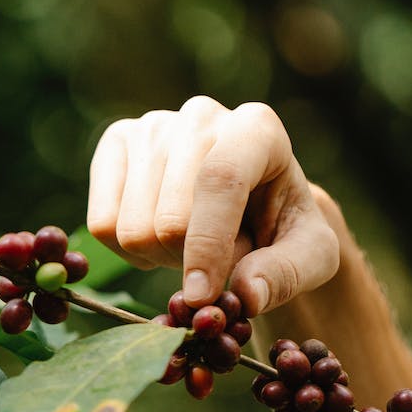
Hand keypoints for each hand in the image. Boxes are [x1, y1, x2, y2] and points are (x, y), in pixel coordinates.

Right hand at [86, 96, 339, 314]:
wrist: (250, 204)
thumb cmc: (282, 226)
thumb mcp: (310, 255)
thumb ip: (288, 274)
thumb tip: (245, 294)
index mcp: (257, 128)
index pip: (221, 180)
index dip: (208, 245)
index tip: (202, 296)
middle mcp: (201, 115)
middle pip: (169, 219)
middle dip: (192, 261)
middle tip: (219, 258)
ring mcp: (152, 124)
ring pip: (131, 227)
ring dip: (161, 258)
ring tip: (192, 242)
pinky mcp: (115, 142)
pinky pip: (100, 224)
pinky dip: (128, 251)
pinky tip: (158, 235)